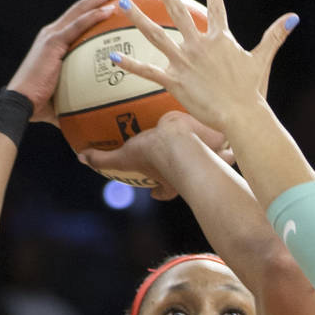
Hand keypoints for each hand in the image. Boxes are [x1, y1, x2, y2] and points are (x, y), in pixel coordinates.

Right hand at [7, 0, 126, 124]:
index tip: (116, 2)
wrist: (21, 104)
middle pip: (82, 8)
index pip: (79, 19)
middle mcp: (53, 33)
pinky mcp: (53, 42)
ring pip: (81, 10)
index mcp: (56, 42)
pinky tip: (110, 10)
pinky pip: (77, 26)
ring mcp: (52, 35)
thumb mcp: (67, 96)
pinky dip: (93, 17)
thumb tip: (99, 115)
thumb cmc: (42, 106)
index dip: (96, 8)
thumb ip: (82, 98)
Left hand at [78, 110, 229, 199]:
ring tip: (217, 143)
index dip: (160, 192)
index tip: (154, 191)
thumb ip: (105, 159)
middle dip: (190, 173)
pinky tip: (228, 121)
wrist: (185, 143)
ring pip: (217, 161)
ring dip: (219, 158)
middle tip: (189, 161)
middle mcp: (192, 170)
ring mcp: (211, 159)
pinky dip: (232, 139)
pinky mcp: (223, 144)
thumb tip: (82, 158)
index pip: (165, 190)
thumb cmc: (158, 155)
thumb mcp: (128, 156)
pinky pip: (229, 143)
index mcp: (170, 177)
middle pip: (193, 176)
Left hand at [107, 0, 295, 138]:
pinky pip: (148, 71)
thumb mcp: (263, 61)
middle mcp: (199, 45)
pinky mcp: (175, 81)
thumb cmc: (253, 92)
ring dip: (138, 18)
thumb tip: (294, 17)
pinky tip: (113, 58)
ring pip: (157, 36)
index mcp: (220, 40)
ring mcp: (185, 62)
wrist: (242, 116)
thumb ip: (275, 36)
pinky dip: (130, 66)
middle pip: (178, 12)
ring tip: (123, 3)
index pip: (217, 10)